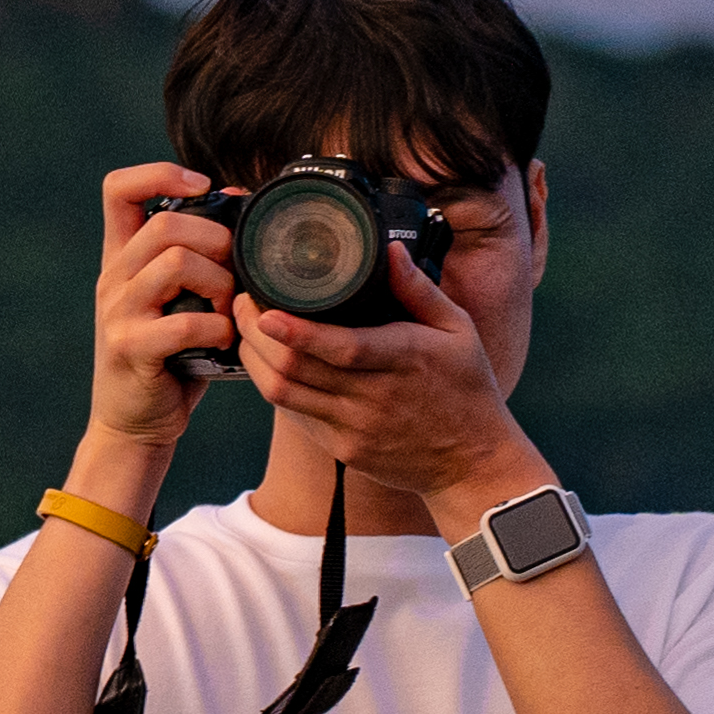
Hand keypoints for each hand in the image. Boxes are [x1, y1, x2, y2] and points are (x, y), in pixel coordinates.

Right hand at [86, 164, 237, 450]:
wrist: (133, 423)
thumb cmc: (169, 357)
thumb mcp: (177, 299)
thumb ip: (198, 256)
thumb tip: (238, 200)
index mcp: (121, 258)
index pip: (118, 189)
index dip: (160, 173)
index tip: (201, 186)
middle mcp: (112, 278)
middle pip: (164, 224)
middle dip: (215, 239)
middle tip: (235, 269)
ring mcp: (117, 312)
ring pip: (175, 264)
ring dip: (219, 283)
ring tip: (230, 308)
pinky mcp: (129, 348)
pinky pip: (185, 322)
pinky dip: (218, 328)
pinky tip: (225, 341)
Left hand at [237, 243, 551, 517]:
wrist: (472, 463)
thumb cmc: (467, 389)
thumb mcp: (459, 331)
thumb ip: (420, 290)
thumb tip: (390, 250)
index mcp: (404, 359)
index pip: (341, 347)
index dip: (296, 332)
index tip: (264, 309)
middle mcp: (373, 397)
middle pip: (296, 369)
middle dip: (256, 334)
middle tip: (241, 301)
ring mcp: (354, 428)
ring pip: (284, 394)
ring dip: (254, 360)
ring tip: (243, 328)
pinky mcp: (342, 449)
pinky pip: (295, 416)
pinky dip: (274, 386)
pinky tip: (264, 363)